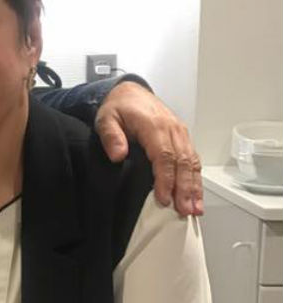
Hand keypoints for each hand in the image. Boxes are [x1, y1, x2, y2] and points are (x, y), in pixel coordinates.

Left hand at [95, 81, 202, 216]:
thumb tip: (118, 155)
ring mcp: (180, 133)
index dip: (165, 179)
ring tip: (194, 210)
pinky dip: (196, 179)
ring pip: (191, 162)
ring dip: (194, 187)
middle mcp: (172, 129)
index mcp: (154, 125)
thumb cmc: (119, 107)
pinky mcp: (183, 137)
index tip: (164, 198)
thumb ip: (111, 136)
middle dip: (184, 189)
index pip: (164, 155)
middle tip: (184, 211)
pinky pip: (193, 159)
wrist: (130, 92)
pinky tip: (196, 196)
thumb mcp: (106, 118)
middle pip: (182, 162)